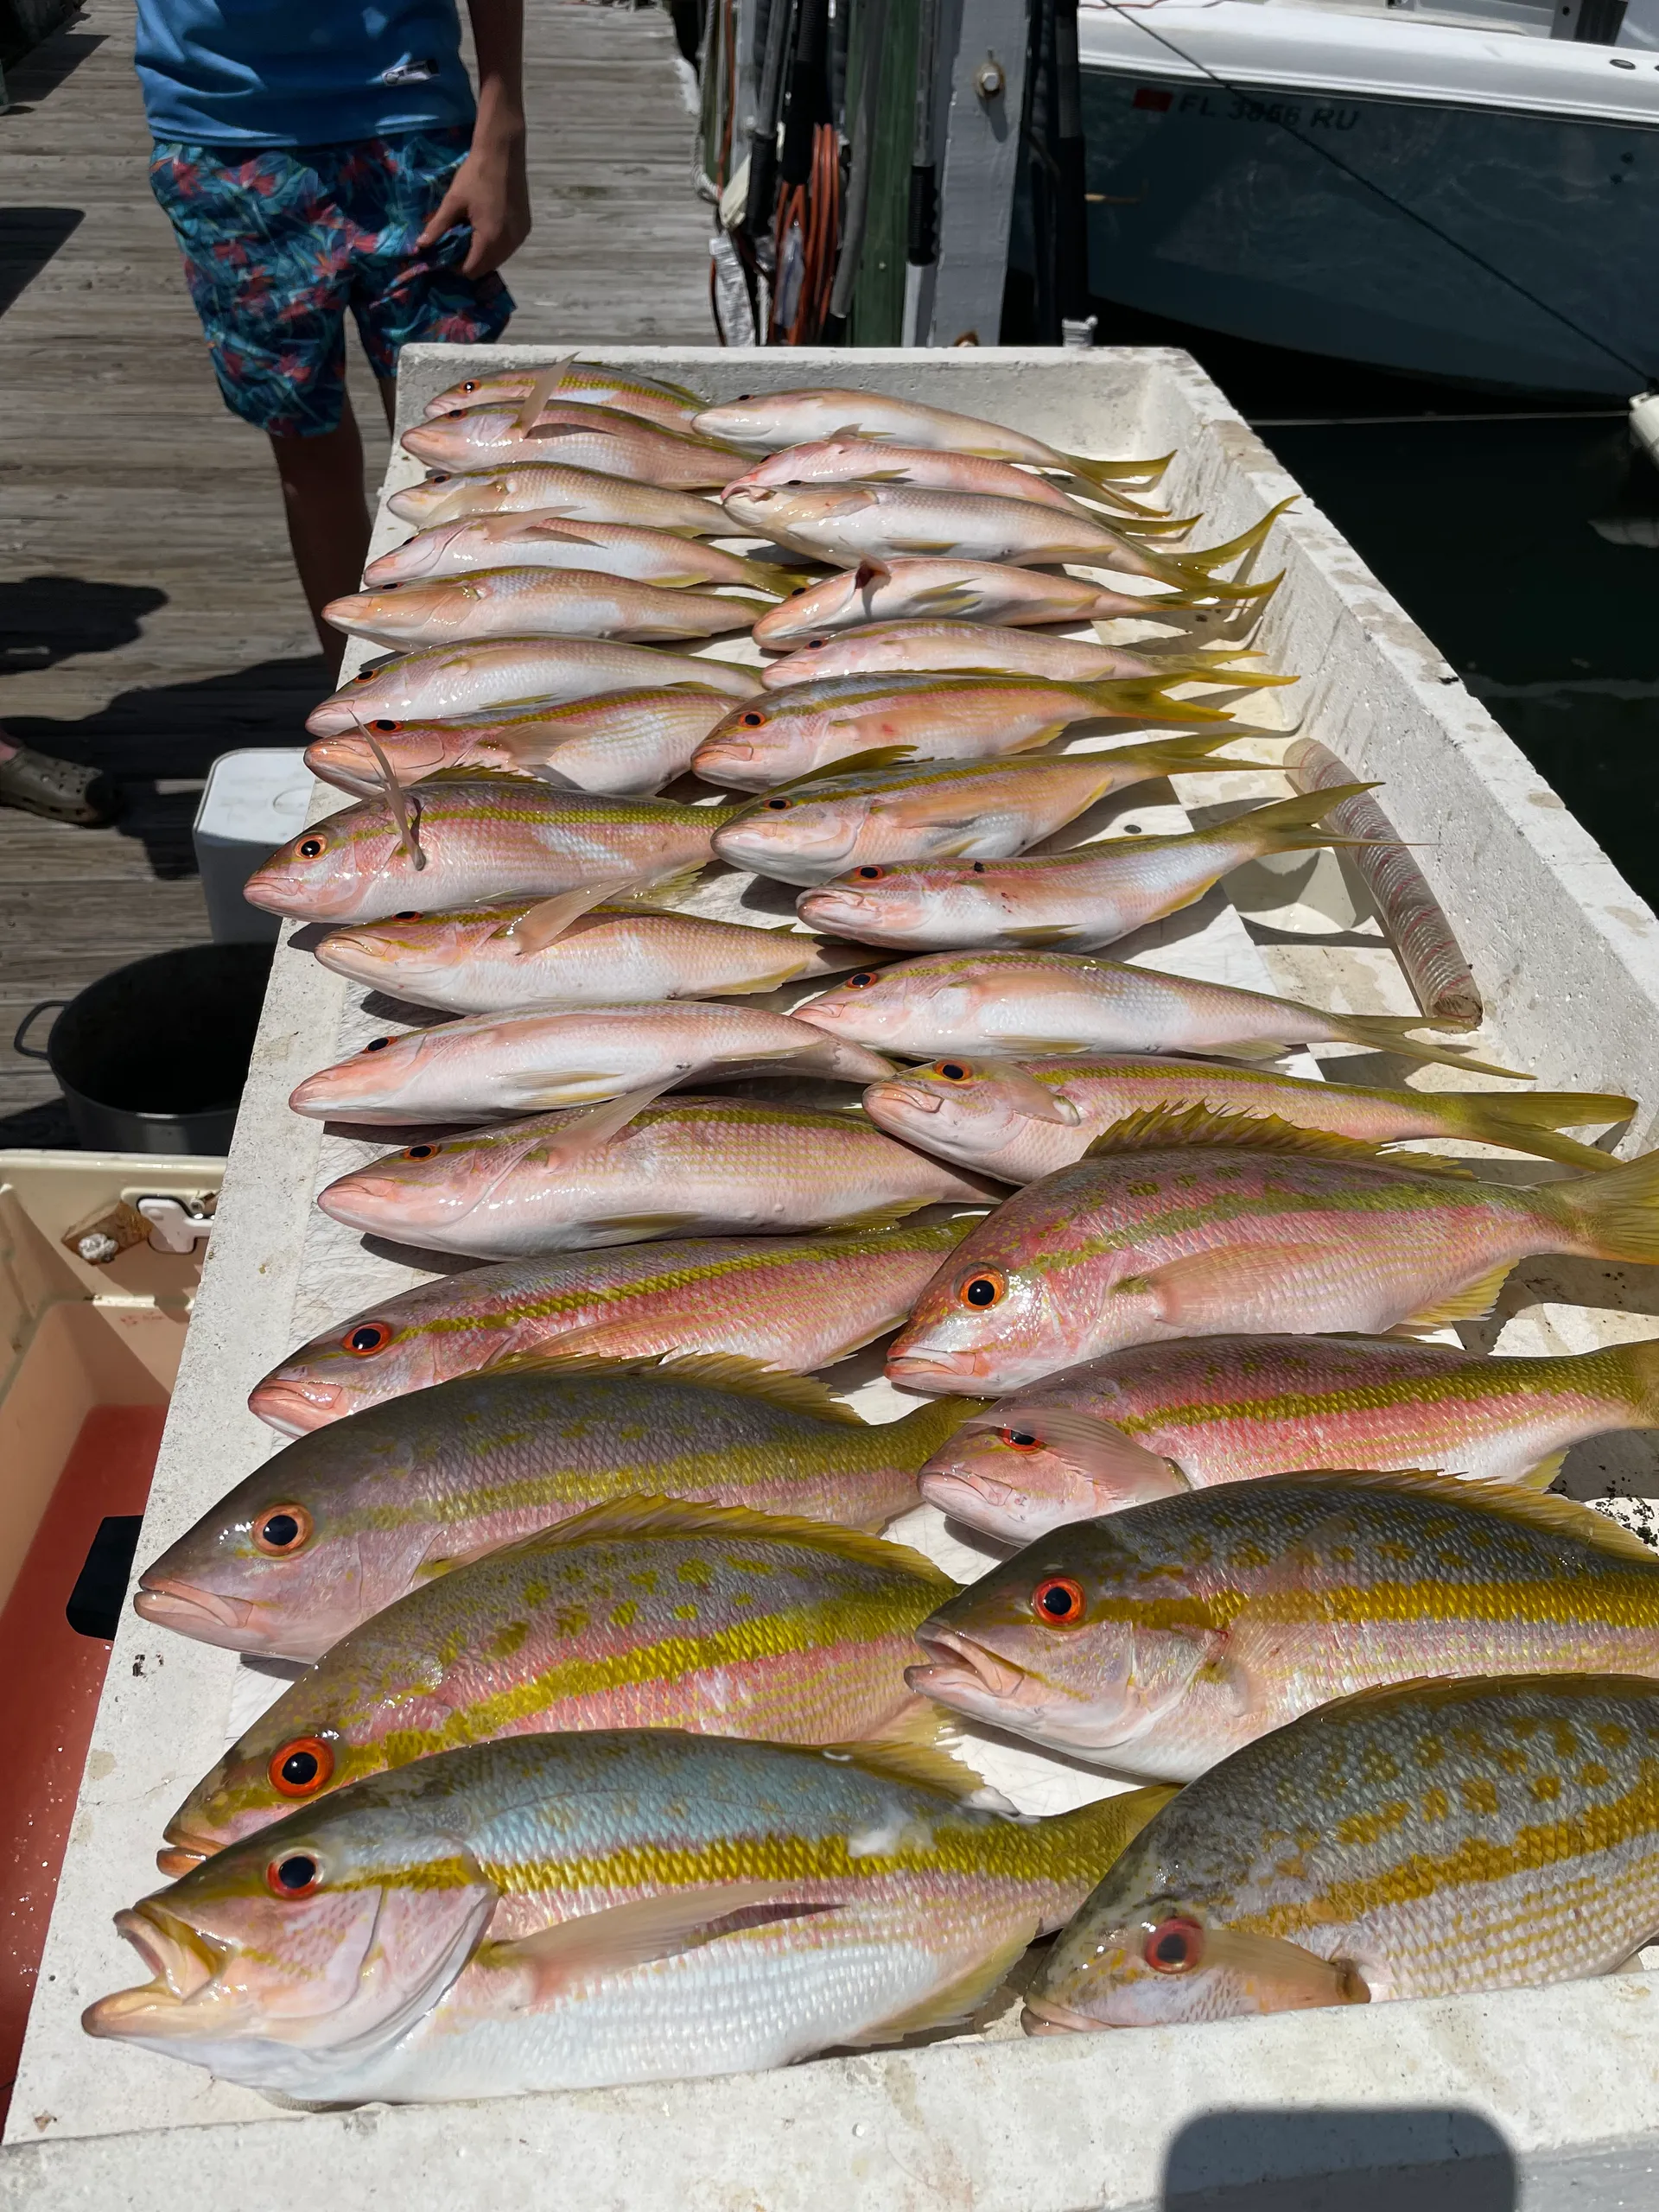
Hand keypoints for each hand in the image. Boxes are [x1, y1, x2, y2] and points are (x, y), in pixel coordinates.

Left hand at [417, 114, 529, 277]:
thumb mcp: (453, 201)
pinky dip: (497, 245)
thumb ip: (437, 227)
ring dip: (485, 254)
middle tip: (457, 244)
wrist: (503, 152)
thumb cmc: (475, 175)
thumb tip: (420, 246)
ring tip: (472, 235)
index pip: (472, 270)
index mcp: (490, 239)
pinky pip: (509, 247)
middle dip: (471, 262)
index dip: (456, 267)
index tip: (446, 254)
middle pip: (487, 268)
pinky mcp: (526, 228)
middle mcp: (509, 243)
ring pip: (499, 259)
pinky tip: (488, 227)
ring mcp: (520, 236)